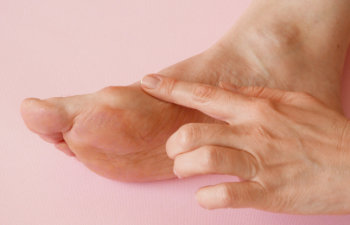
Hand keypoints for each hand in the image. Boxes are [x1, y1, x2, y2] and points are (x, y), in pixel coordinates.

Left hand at [140, 74, 349, 213]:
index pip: (204, 95)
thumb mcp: (293, 101)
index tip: (149, 83)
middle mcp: (253, 133)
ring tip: (185, 172)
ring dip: (184, 168)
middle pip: (193, 133)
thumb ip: (257, 96)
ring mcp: (259, 164)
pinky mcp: (268, 193)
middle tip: (175, 152)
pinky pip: (224, 196)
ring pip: (204, 160)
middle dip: (173, 145)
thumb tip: (225, 92)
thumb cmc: (325, 132)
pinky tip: (206, 196)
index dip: (171, 88)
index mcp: (256, 109)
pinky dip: (206, 198)